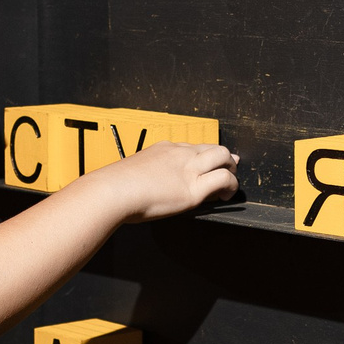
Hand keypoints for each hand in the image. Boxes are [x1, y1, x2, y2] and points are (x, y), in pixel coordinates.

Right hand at [79, 143, 239, 222]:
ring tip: (231, 184)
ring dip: (231, 169)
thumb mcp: (133, 171)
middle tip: (229, 168)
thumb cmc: (114, 187)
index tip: (207, 164)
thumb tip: (144, 186)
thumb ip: (144, 175)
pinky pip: (223, 179)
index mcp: (164, 149)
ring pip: (223, 157)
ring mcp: (188, 169)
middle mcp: (179, 154)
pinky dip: (231, 186)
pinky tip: (225, 195)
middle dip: (225, 158)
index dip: (204, 156)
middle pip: (213, 147)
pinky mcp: (194, 188)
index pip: (192, 147)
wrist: (112, 191)